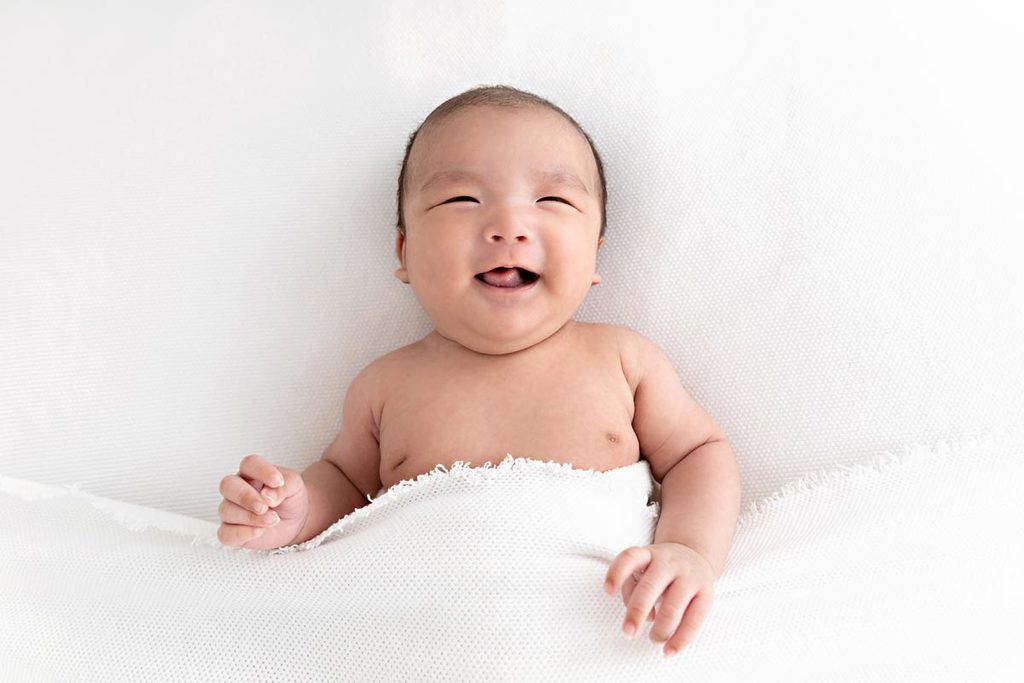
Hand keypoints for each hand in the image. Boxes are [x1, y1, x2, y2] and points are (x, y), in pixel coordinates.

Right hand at [217, 454, 308, 549]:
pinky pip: (225, 534)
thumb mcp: (295, 487)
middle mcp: (237, 489)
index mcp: (252, 472)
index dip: (261, 471)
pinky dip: (241, 533)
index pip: (249, 464)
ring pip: (227, 510)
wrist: (295, 521)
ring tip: (273, 520)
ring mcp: (231, 510)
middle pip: (228, 485)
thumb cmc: (290, 498)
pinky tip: (259, 531)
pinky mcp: (231, 531)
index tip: (278, 482)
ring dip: (250, 517)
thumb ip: (285, 486)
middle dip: (246, 497)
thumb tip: (267, 495)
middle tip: (265, 507)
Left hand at [603, 542, 715, 657]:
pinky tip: (669, 651)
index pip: (630, 557)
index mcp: (649, 555)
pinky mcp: (706, 593)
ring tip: (653, 639)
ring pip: (673, 606)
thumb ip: (633, 588)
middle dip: (637, 612)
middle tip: (628, 632)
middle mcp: (669, 563)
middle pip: (650, 586)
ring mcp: (690, 577)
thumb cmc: (660, 570)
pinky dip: (681, 639)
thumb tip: (646, 617)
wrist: (695, 556)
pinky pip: (694, 620)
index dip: (617, 573)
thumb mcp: (642, 570)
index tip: (608, 591)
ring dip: (660, 629)